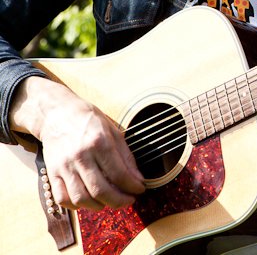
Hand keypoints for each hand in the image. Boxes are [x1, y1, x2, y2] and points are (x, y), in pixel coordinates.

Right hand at [11, 77, 144, 209]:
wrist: (57, 114)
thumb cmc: (88, 121)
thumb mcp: (114, 132)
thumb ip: (126, 156)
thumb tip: (138, 179)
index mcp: (99, 143)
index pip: (119, 174)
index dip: (132, 186)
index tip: (140, 190)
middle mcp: (81, 156)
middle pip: (100, 190)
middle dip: (119, 201)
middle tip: (128, 201)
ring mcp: (64, 166)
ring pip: (81, 198)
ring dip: (98, 206)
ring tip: (109, 202)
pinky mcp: (52, 173)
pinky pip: (62, 198)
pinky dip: (76, 206)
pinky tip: (88, 201)